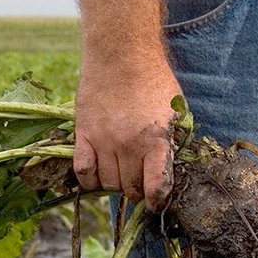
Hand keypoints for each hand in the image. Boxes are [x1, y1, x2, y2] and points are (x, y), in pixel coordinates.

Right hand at [73, 59, 181, 210]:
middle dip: (136, 191)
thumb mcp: (174, 111)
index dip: (156, 202)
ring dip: (115, 184)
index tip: (155, 204)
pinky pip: (83, 171)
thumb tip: (169, 170)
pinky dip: (90, 180)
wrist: (121, 53)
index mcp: (156, 141)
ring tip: (120, 172)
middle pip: (130, 188)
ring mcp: (103, 141)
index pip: (156, 187)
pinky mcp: (83, 134)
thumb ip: (172, 141)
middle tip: (138, 182)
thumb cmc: (153, 80)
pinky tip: (97, 173)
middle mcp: (128, 145)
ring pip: (107, 184)